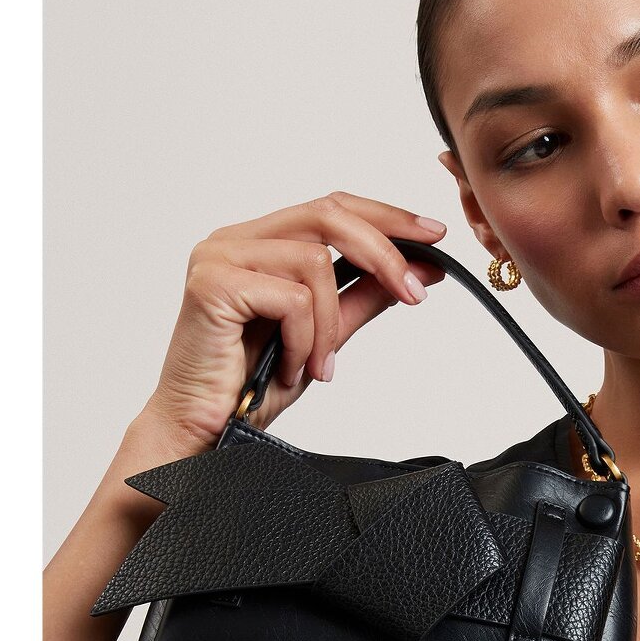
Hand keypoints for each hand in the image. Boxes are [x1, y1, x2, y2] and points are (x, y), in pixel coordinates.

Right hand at [141, 191, 450, 452]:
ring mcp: (219, 256)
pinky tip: (292, 369)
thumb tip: (416, 271)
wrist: (206, 433)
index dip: (386, 216)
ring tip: (320, 365)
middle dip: (384, 253)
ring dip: (331, 324)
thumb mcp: (325, 337)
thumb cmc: (252, 387)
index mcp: (261, 243)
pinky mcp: (212, 283)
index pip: (332, 207)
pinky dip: (305, 340)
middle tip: (417, 293)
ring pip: (315, 260)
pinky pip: (291, 297)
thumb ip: (362, 299)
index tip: (434, 235)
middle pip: (329, 214)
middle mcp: (236, 239)